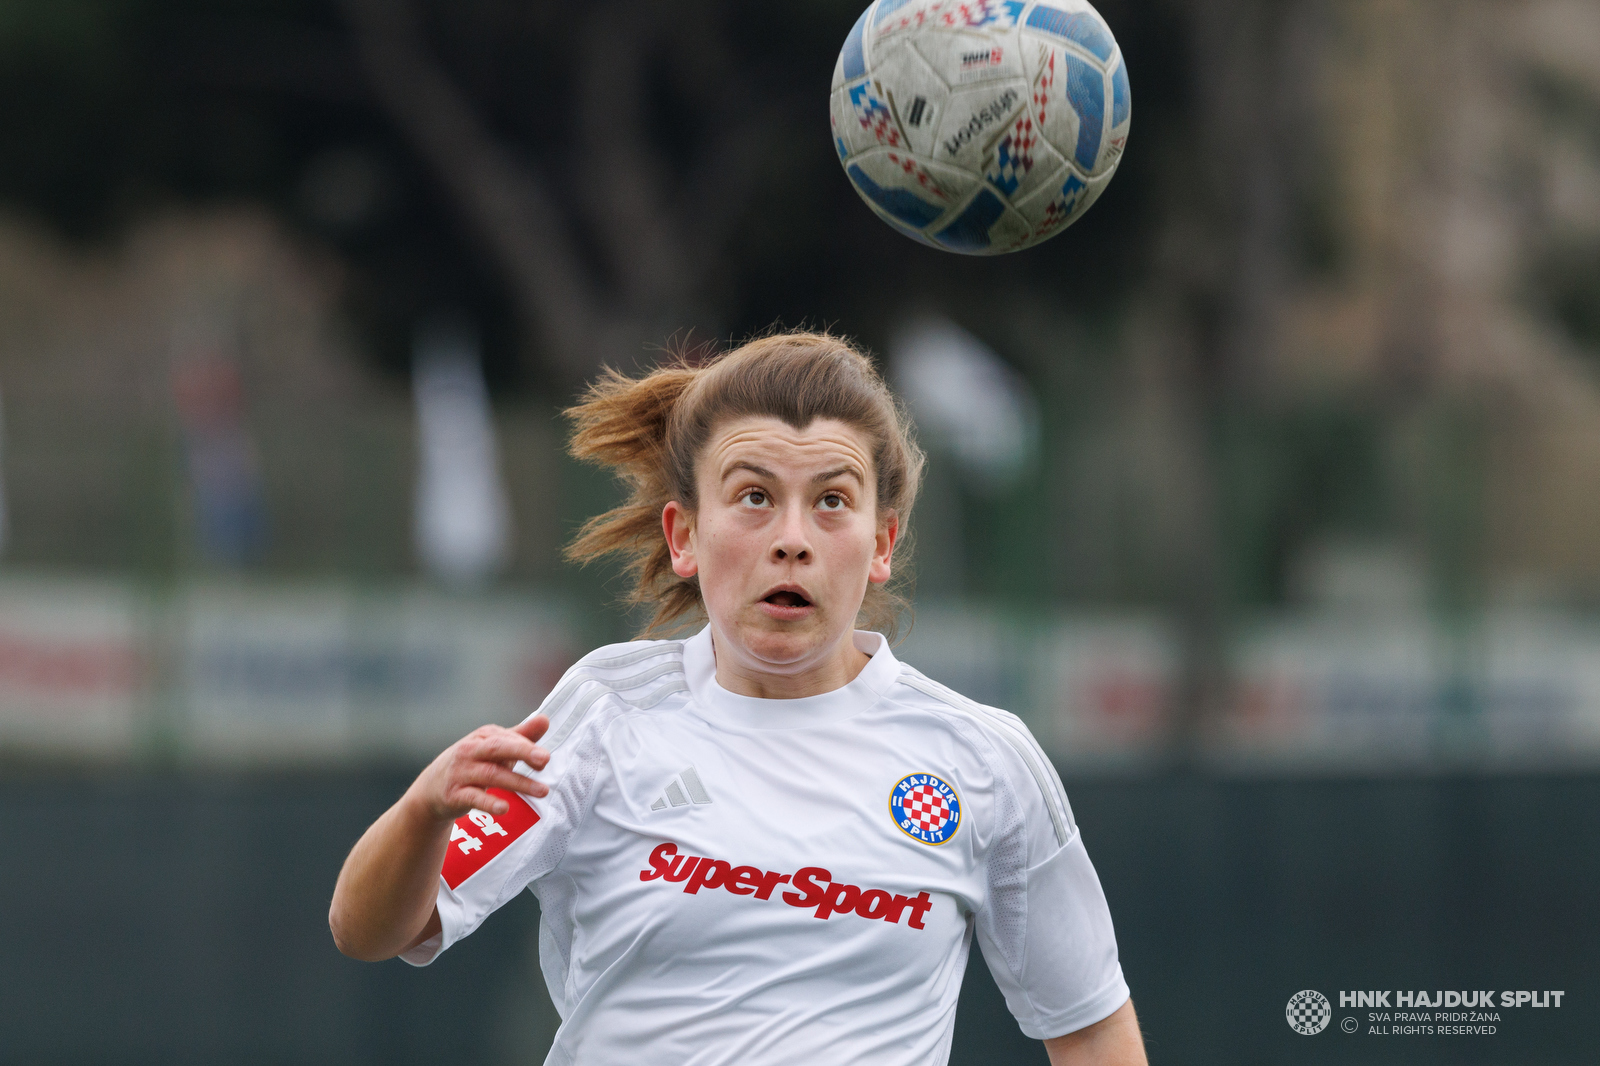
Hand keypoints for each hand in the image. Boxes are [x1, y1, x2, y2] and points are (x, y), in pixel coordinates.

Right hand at [406, 716, 551, 822]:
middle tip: (545, 760)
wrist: (431, 789)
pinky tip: (504, 808)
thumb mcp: (494, 749)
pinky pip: (473, 798)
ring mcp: (461, 772)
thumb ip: (520, 736)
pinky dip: (489, 802)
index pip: (508, 738)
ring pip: (491, 775)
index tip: (545, 758)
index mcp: (483, 737)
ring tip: (542, 791)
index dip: (528, 747)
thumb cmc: (471, 764)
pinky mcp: (454, 794)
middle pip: (498, 748)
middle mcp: (470, 751)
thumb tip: (545, 720)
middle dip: (523, 751)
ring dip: (519, 783)